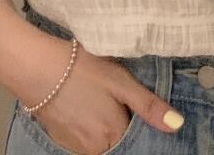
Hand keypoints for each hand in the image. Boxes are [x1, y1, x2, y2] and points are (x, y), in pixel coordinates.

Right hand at [0, 27, 183, 154]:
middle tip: (117, 95)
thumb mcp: (121, 81)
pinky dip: (89, 122)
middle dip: (123, 121)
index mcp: (111, 138)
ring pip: (101, 138)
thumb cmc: (82, 70)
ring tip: (102, 95)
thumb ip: (149, 106)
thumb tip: (178, 125)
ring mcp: (74, 146)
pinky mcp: (59, 137)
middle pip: (118, 139)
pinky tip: (87, 100)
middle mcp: (93, 150)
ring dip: (106, 121)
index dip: (139, 120)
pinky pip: (84, 136)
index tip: (134, 103)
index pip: (135, 137)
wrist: (36, 67)